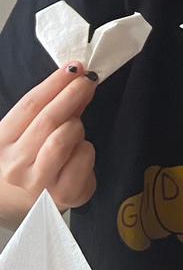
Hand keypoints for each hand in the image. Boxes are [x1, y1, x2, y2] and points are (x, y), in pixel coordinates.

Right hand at [0, 63, 97, 226]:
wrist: (22, 202)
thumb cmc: (27, 160)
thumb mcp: (28, 131)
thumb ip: (51, 107)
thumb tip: (78, 78)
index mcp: (1, 143)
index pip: (30, 105)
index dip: (54, 83)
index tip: (73, 67)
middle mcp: (15, 166)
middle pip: (48, 121)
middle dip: (71, 95)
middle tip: (87, 82)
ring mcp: (39, 184)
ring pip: (66, 137)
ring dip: (76, 125)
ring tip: (74, 128)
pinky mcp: (64, 196)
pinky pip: (84, 157)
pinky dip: (87, 148)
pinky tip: (79, 151)